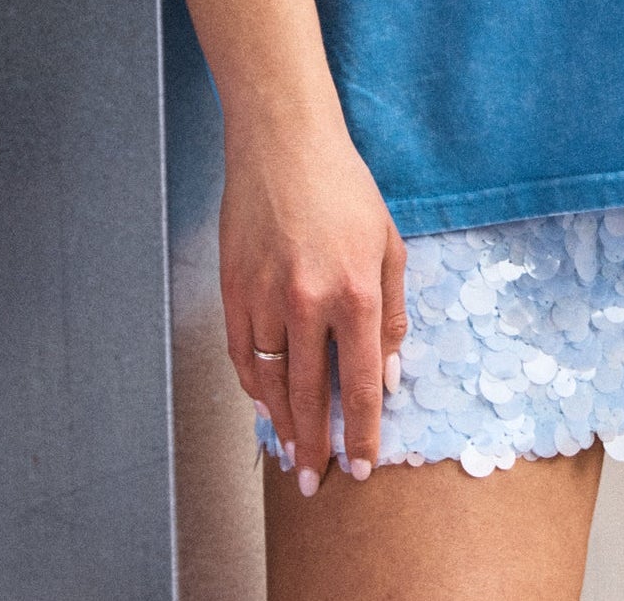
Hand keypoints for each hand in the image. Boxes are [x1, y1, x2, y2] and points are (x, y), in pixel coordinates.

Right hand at [219, 111, 406, 494]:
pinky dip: (253, 387)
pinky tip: (265, 404)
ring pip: (270, 382)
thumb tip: (388, 375)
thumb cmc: (344, 187)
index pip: (360, 384)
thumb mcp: (388, 244)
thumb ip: (390, 314)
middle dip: (314, 446)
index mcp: (355, 291)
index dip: (360, 433)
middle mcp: (307, 301)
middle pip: (309, 396)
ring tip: (289, 455)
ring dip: (280, 425)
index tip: (359, 467)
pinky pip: (243, 354)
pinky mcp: (233, 288)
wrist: (284, 142)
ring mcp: (264, 297)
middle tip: (315, 481)